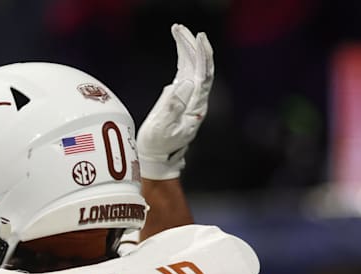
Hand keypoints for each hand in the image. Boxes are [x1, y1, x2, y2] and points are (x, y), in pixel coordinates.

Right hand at [137, 23, 213, 179]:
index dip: (202, 56)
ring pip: (193, 67)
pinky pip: (184, 72)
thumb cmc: (159, 145)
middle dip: (194, 46)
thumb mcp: (163, 128)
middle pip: (200, 67)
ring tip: (178, 31)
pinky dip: (182, 58)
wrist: (156, 156)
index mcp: (195, 107)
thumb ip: (173, 106)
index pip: (203, 76)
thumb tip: (183, 83)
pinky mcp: (179, 97)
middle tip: (184, 29)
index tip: (198, 39)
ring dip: (187, 49)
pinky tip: (179, 46)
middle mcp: (196, 100)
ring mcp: (188, 98)